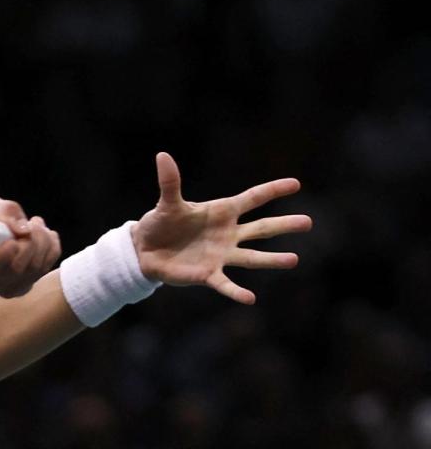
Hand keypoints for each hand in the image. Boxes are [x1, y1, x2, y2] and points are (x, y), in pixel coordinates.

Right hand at [0, 197, 61, 297]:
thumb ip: (2, 214)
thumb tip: (23, 230)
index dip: (4, 254)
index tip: (11, 240)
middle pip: (17, 269)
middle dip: (30, 241)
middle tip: (30, 223)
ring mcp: (8, 288)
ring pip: (35, 268)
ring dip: (42, 240)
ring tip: (35, 224)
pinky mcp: (25, 286)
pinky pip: (47, 266)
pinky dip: (51, 246)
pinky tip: (43, 235)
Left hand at [133, 152, 311, 303]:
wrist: (146, 251)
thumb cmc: (161, 223)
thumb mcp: (167, 202)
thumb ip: (169, 181)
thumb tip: (162, 155)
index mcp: (221, 212)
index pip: (251, 199)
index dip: (271, 190)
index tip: (295, 184)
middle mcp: (227, 234)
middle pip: (261, 228)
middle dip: (283, 225)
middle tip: (308, 222)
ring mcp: (221, 255)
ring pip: (252, 257)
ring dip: (272, 259)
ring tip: (293, 259)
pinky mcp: (208, 274)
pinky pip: (225, 284)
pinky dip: (236, 292)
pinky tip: (250, 298)